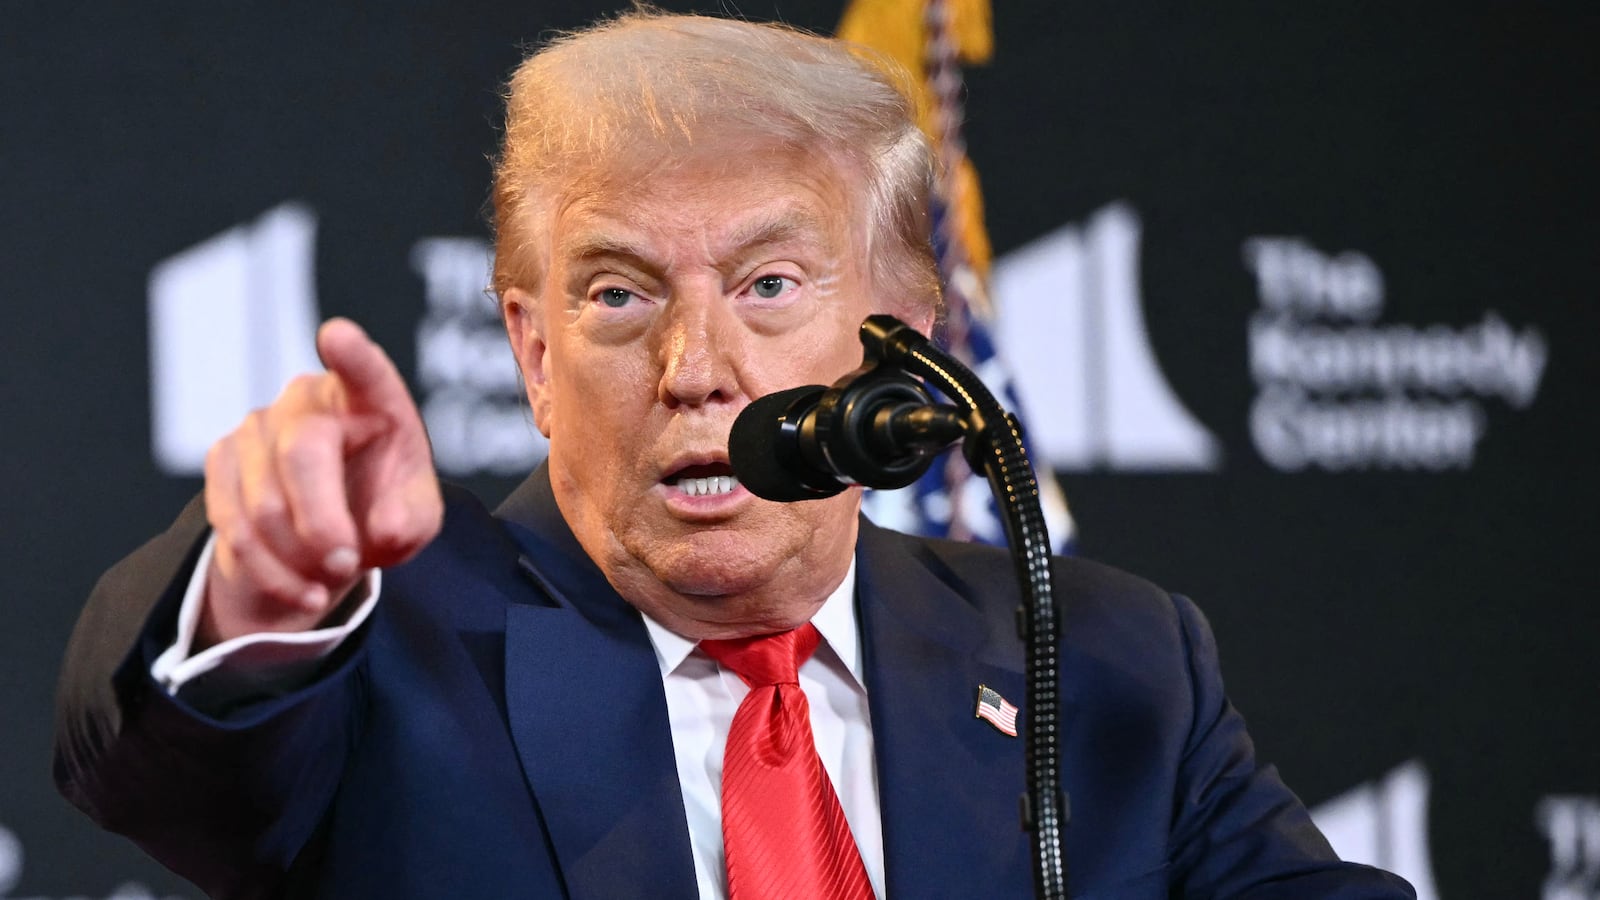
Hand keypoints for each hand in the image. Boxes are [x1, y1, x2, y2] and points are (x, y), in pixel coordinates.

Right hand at [199, 318, 442, 647]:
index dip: (352, 356)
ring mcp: (258, 423)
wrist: (334, 536)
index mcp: (372, 399)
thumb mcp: (413, 520)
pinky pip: (232, 526)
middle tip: (345, 565)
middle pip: (301, 454)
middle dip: (322, 523)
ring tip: (329, 581)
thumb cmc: (386, 510)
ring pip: (262, 503)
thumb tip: (386, 526)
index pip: (365, 372)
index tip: (338, 337)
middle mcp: (309, 398)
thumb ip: (410, 520)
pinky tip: (302, 589)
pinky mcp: (222, 458)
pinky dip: (270, 572)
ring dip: (297, 559)